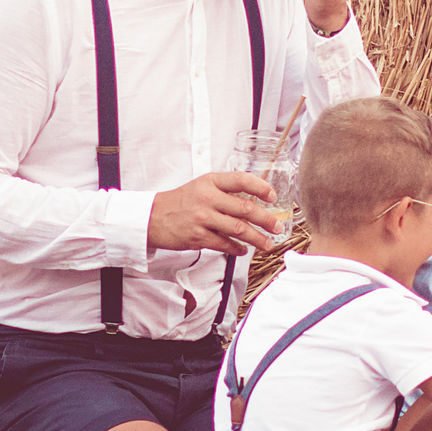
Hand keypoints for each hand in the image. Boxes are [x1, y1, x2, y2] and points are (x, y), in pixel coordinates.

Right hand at [146, 170, 276, 254]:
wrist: (153, 217)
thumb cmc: (181, 201)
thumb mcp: (202, 186)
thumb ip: (225, 190)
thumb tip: (254, 200)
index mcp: (211, 182)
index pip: (241, 180)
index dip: (261, 187)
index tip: (273, 196)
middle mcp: (208, 198)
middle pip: (246, 208)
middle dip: (266, 220)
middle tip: (278, 227)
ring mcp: (204, 218)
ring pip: (239, 229)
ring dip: (258, 238)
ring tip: (268, 244)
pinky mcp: (199, 237)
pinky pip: (225, 244)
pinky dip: (237, 249)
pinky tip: (244, 250)